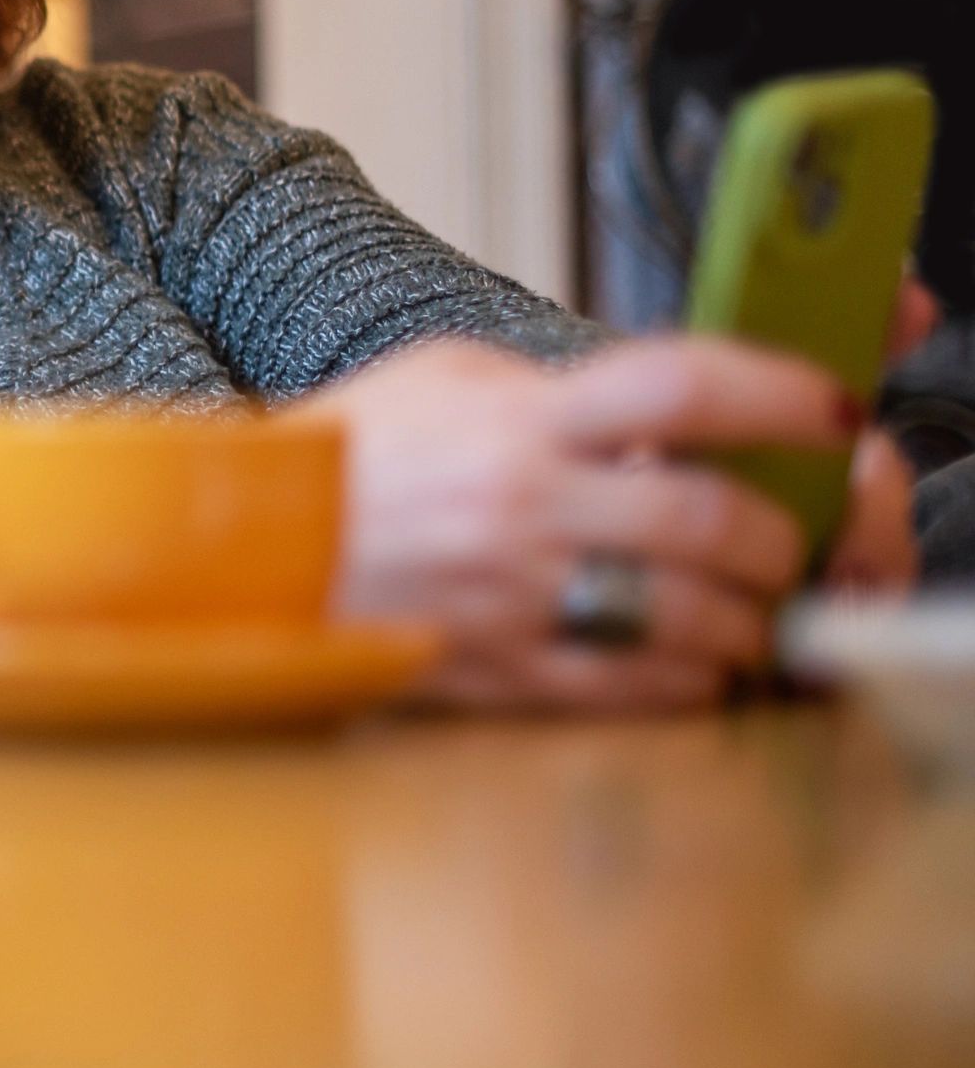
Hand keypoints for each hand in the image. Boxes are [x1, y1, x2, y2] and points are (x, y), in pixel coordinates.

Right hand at [301, 336, 913, 714]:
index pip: (678, 389)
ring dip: (748, 617)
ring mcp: (513, 597)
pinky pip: (634, 688)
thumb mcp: (441, 379)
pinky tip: (692, 661)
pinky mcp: (499, 672)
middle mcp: (523, 507)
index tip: (829, 409)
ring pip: (688, 617)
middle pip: (706, 517)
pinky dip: (689, 679)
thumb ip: (553, 390)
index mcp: (515, 420)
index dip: (777, 394)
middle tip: (786, 537)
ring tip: (748, 605)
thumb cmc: (345, 456)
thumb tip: (655, 417)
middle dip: (776, 533)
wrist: (239, 548)